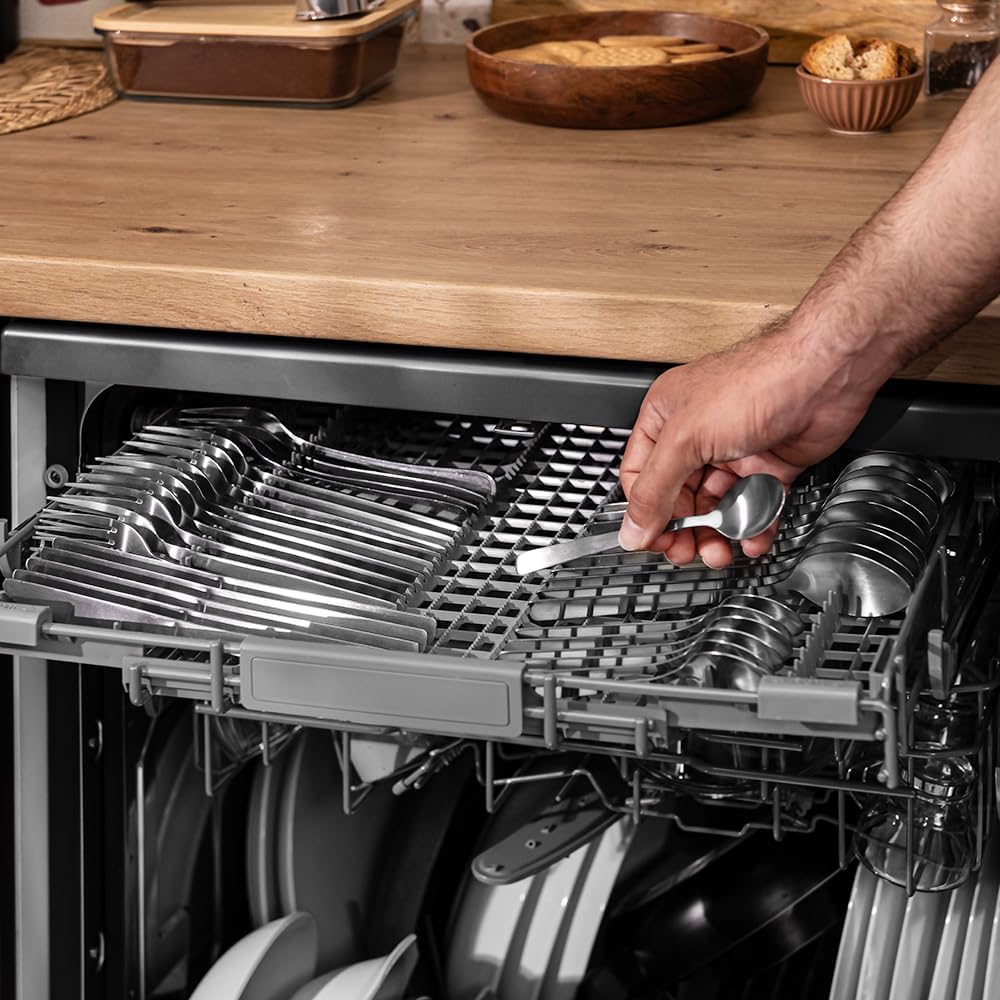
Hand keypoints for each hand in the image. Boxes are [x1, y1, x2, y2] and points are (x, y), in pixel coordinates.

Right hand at [618, 325, 878, 567]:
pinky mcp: (768, 465)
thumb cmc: (756, 382)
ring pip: (716, 505)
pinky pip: (753, 505)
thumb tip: (632, 529)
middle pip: (678, 496)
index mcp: (665, 418)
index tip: (654, 540)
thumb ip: (654, 490)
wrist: (822, 375)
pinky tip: (752, 538)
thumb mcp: (685, 439)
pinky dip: (753, 526)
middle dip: (682, 528)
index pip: (640, 476)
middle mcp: (696, 434)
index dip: (644, 511)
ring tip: (720, 551)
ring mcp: (733, 450)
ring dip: (717, 533)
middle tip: (687, 551)